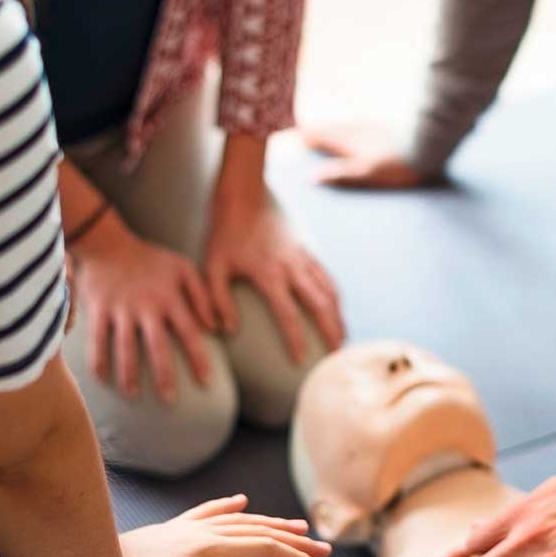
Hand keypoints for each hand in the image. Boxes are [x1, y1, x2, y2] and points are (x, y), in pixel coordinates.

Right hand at [70, 216, 213, 404]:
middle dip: (164, 376)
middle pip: (157, 347)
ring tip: (132, 395)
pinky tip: (103, 379)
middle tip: (170, 401)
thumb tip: (214, 327)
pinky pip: (97, 340)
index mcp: (169, 297)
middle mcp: (146, 306)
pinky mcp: (98, 309)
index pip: (189, 332)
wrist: (109, 243)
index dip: (198, 358)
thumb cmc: (151, 259)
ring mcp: (121, 309)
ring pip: (124, 348)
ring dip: (128, 374)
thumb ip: (201, 295)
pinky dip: (98, 360)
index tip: (207, 382)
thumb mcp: (183, 268)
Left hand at [121, 495, 330, 556]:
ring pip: (241, 520)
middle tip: (325, 552)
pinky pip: (210, 512)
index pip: (264, 550)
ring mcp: (187, 527)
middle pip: (260, 532)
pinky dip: (230, 506)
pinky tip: (241, 501)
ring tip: (298, 527)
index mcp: (208, 550)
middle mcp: (202, 532)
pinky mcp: (172, 528)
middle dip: (295, 542)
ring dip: (272, 523)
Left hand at [203, 190, 343, 362]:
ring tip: (343, 338)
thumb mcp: (212, 266)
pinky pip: (326, 275)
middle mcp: (291, 266)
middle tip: (338, 356)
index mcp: (269, 273)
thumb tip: (227, 330)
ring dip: (338, 315)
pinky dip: (335, 294)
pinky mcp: (305, 249)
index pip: (287, 313)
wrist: (242, 196)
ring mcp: (302, 256)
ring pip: (329, 290)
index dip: (296, 339)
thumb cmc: (223, 233)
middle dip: (332, 331)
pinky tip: (336, 308)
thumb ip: (218, 299)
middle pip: (320, 304)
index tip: (301, 361)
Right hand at [302, 122, 427, 188]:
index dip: (305, 136)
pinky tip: (357, 136)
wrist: (430, 147)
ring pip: (345, 127)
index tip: (292, 139)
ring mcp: (372, 126)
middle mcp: (357, 129)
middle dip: (317, 133)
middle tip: (304, 138)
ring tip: (326, 137)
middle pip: (330, 129)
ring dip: (333, 131)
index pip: (319, 134)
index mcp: (348, 140)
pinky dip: (350, 131)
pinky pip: (360, 128)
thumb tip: (312, 178)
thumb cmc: (398, 165)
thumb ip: (339, 174)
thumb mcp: (366, 175)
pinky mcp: (386, 128)